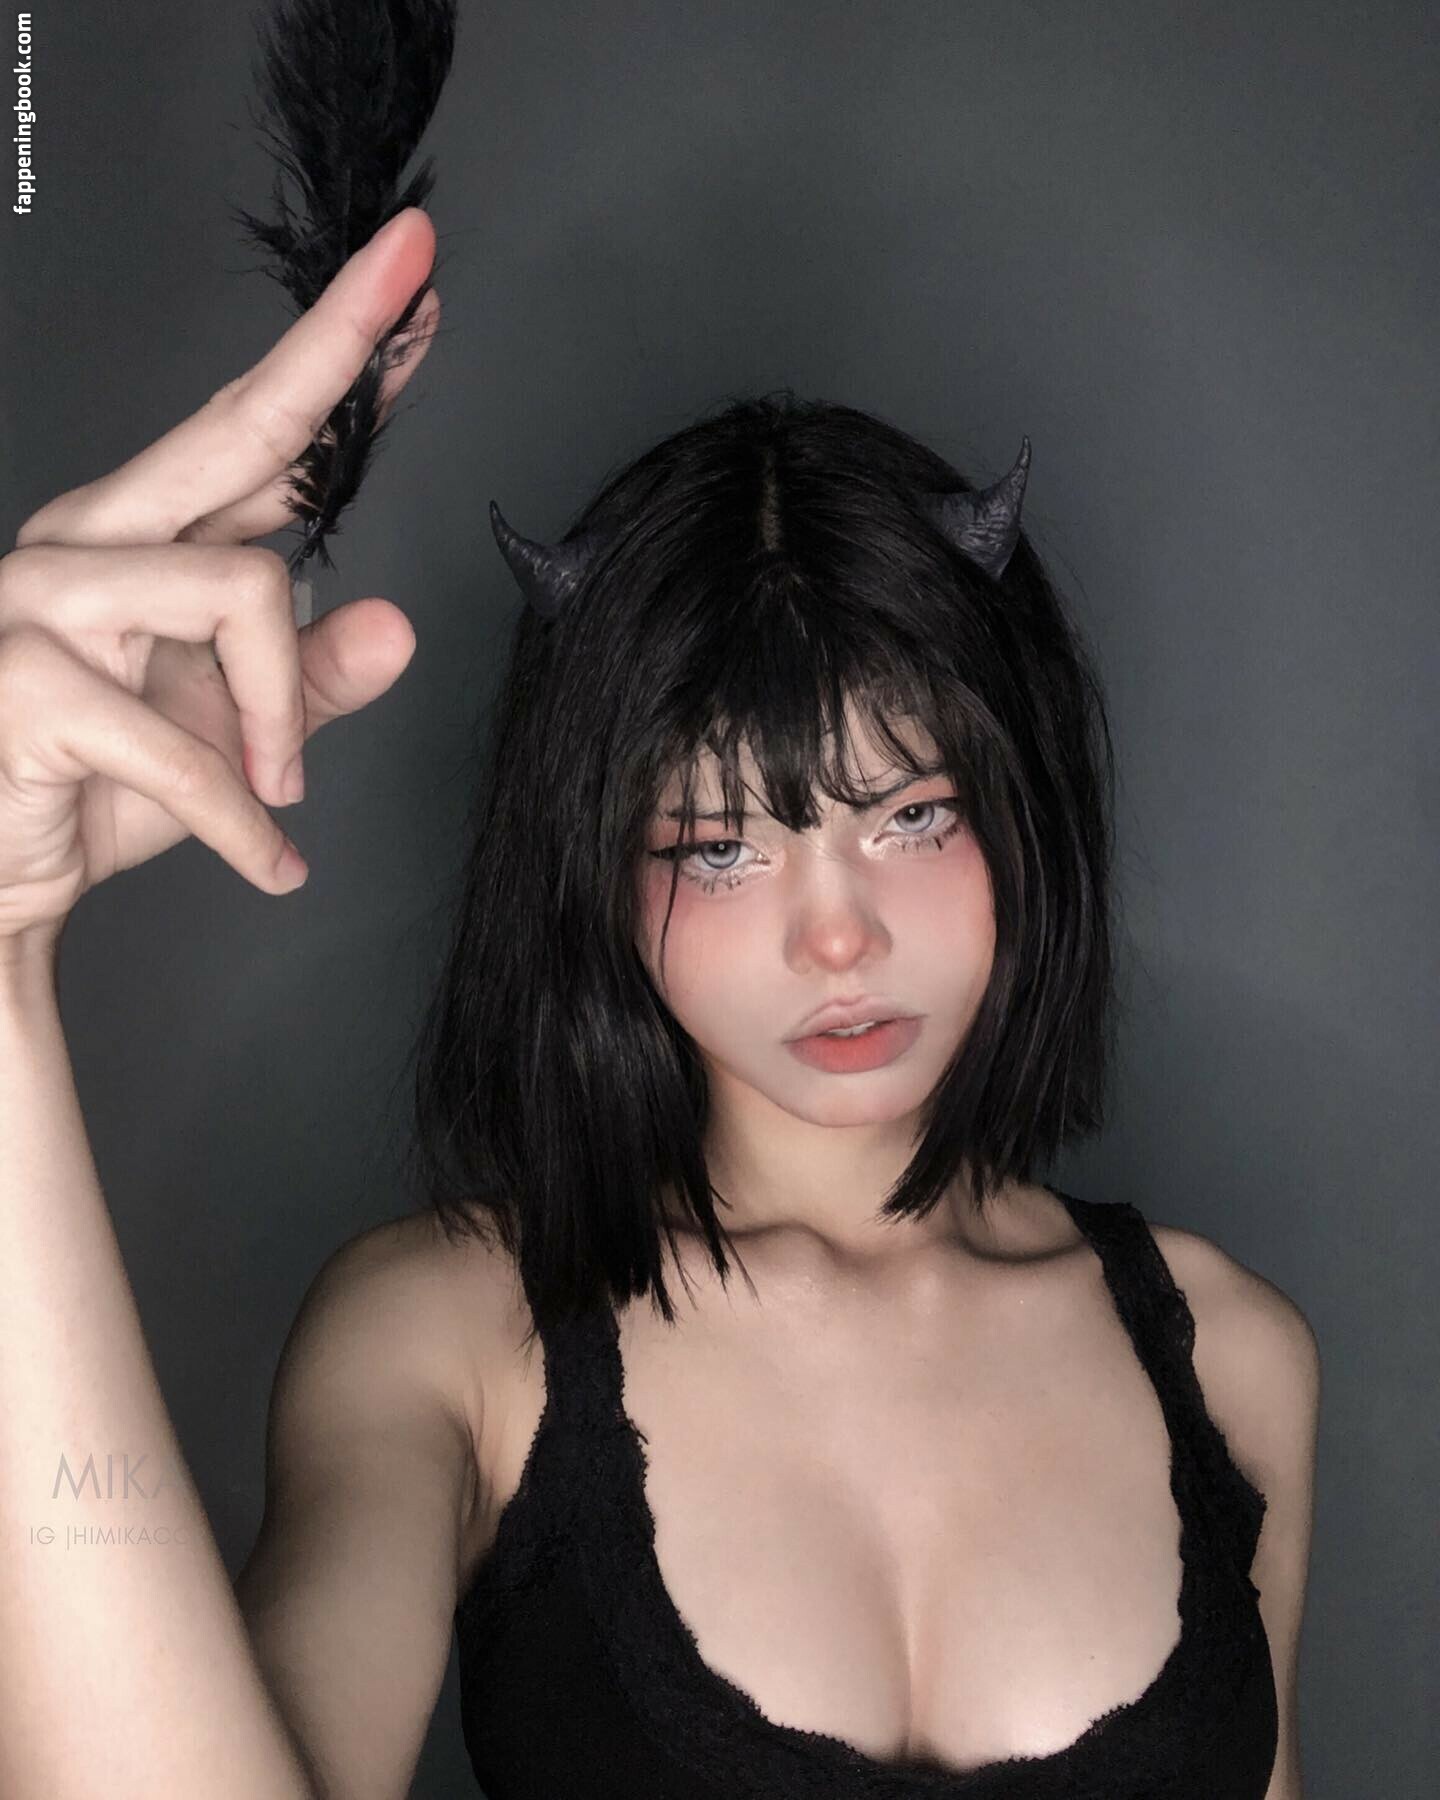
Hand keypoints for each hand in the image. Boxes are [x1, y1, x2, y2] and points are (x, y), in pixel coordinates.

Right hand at [0, 207, 438, 964]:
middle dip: (337, 346)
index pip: (258, 437)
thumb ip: (309, 683)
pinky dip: (241, 819)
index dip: (341, 360)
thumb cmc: (91, 793)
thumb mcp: (231, 741)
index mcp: (136, 541)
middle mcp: (88, 542)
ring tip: (277, 791)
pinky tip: (271, 863)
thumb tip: (398, 629)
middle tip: (419, 262)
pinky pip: (185, 743)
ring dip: (282, 713)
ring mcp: (47, 601)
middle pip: (239, 427)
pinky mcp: (30, 682)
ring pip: (245, 592)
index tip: (414, 285)